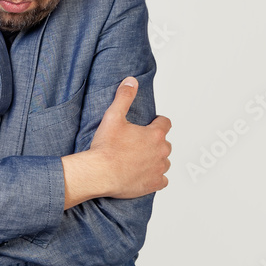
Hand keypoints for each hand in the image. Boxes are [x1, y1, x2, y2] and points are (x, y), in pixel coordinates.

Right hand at [87, 76, 170, 198]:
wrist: (99, 173)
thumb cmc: (106, 147)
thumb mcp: (113, 116)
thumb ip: (124, 97)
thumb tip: (131, 81)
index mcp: (155, 135)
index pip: (166, 123)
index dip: (158, 122)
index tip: (151, 124)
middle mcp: (161, 152)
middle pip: (165, 143)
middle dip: (155, 142)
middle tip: (138, 144)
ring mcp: (158, 169)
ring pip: (164, 162)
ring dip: (156, 160)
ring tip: (140, 160)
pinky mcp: (154, 184)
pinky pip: (163, 180)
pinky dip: (156, 177)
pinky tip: (145, 175)